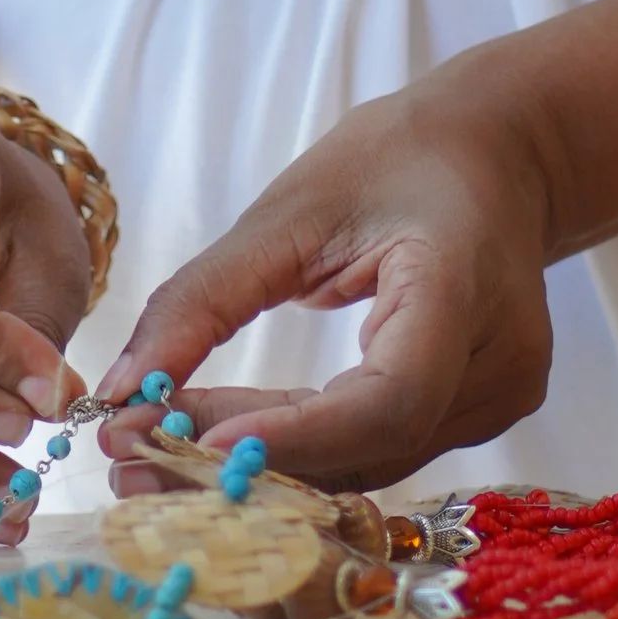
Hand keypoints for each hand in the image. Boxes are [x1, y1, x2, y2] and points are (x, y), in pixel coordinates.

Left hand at [96, 73, 559, 494]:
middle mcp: (497, 360)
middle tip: (133, 460)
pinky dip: (300, 448)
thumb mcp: (293, 206)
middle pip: (371, 447)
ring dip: (264, 465)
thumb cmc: (398, 160)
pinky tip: (222, 434)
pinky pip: (378, 449)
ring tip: (158, 448)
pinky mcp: (480, 414)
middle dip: (249, 463)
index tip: (193, 443)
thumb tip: (120, 385)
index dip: (295, 435)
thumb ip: (207, 297)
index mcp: (462, 282)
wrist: (497, 153)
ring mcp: (497, 396)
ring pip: (368, 462)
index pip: (389, 394)